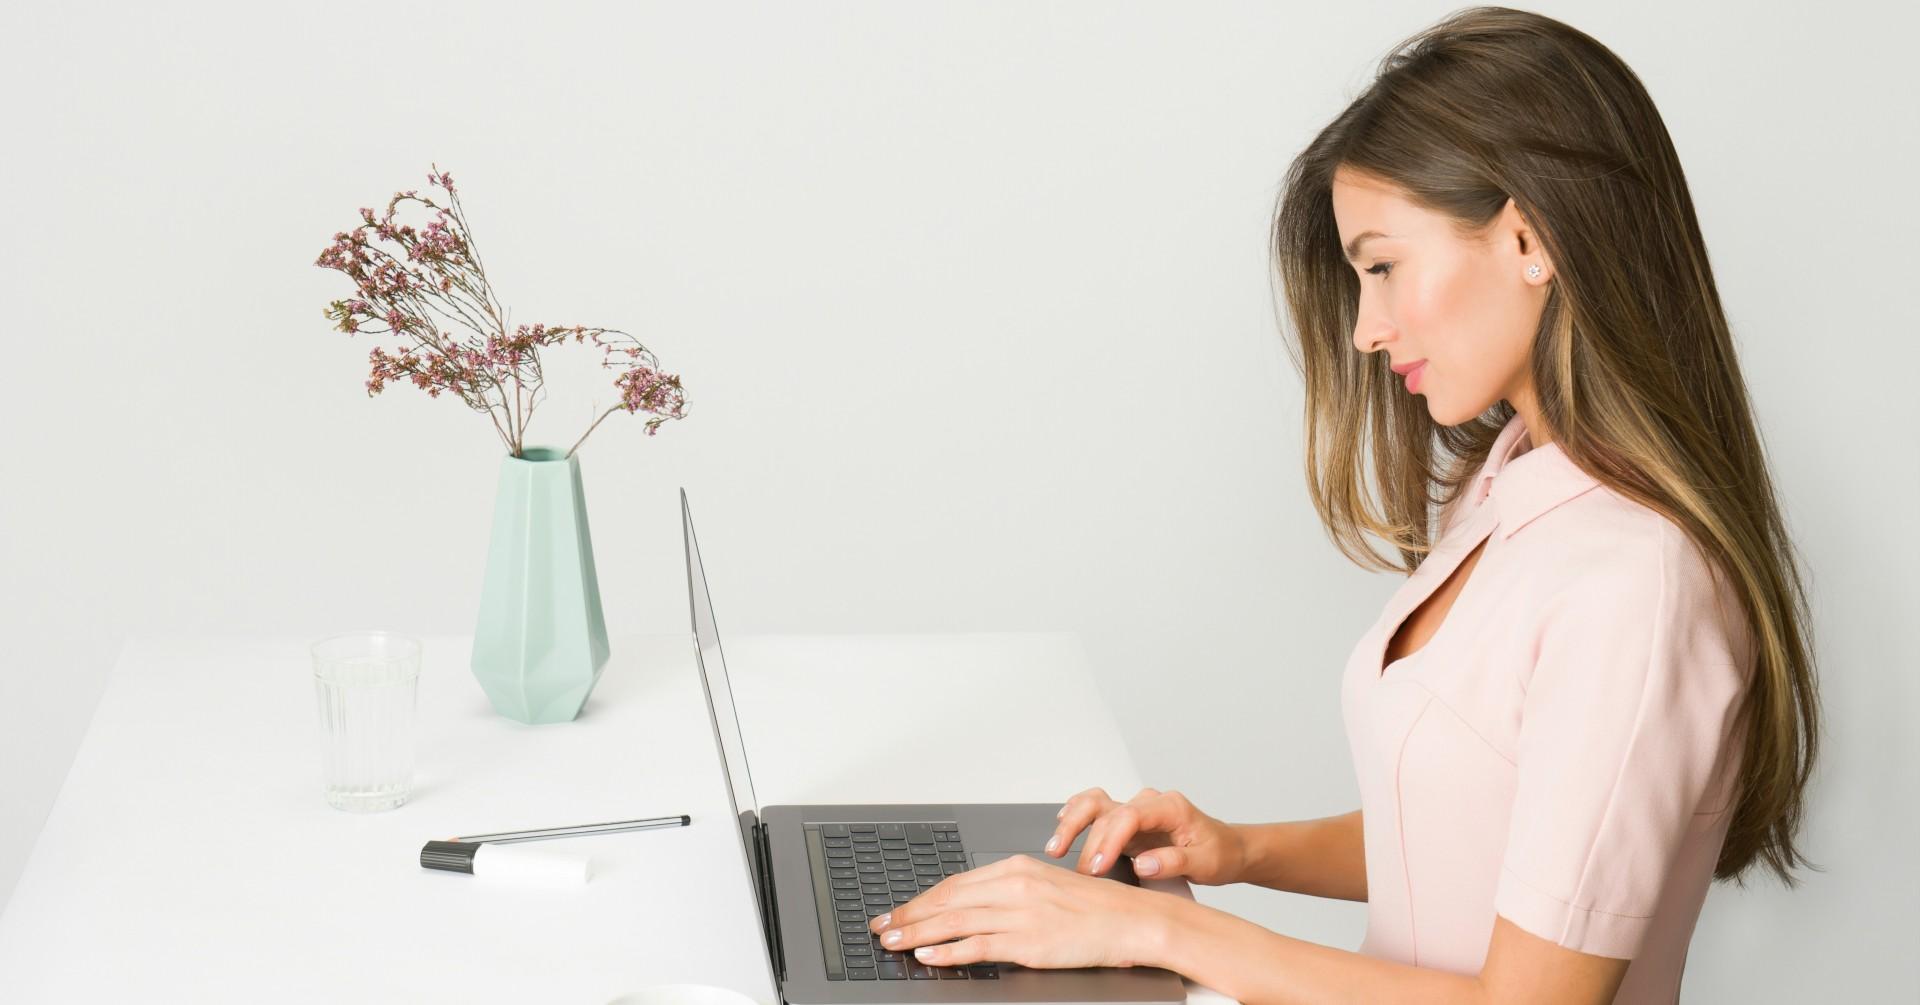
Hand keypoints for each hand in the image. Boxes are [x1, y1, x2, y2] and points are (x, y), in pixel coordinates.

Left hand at [867, 852, 1180, 969]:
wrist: (1133, 920)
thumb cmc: (1096, 908)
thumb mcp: (1046, 887)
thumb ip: (1010, 892)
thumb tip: (973, 907)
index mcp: (1017, 868)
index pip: (955, 883)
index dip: (921, 898)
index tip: (899, 910)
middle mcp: (1014, 886)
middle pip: (947, 900)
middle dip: (908, 914)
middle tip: (881, 926)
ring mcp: (1021, 914)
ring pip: (955, 922)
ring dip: (917, 933)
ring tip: (892, 942)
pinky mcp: (1029, 942)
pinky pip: (978, 946)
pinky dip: (948, 951)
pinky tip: (929, 955)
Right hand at [1047, 785, 1246, 885]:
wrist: (1228, 848)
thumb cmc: (1219, 853)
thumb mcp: (1205, 863)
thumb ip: (1173, 861)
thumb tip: (1142, 863)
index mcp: (1170, 807)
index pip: (1129, 816)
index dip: (1109, 841)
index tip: (1098, 867)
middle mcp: (1149, 803)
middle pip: (1106, 809)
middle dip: (1087, 840)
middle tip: (1080, 872)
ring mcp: (1136, 810)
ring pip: (1095, 804)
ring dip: (1072, 822)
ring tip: (1055, 847)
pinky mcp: (1127, 822)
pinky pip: (1096, 810)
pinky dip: (1076, 815)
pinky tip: (1061, 826)